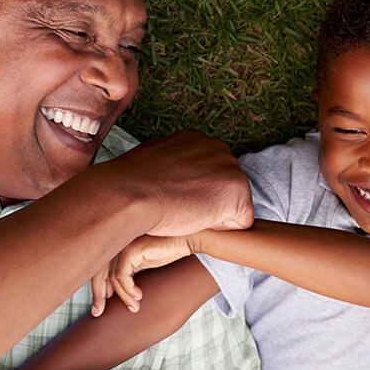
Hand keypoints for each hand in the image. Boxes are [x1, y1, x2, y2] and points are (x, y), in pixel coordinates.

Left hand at [91, 234, 195, 315]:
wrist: (187, 239)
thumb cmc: (167, 251)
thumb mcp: (142, 265)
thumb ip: (127, 275)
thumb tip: (112, 293)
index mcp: (116, 247)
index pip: (97, 270)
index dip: (96, 290)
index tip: (98, 309)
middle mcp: (116, 245)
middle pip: (97, 273)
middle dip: (98, 295)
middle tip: (98, 312)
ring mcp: (122, 246)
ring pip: (112, 277)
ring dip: (123, 296)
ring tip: (135, 307)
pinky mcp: (131, 249)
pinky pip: (122, 275)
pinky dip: (128, 289)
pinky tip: (139, 296)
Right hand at [96, 130, 251, 237]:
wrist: (128, 193)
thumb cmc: (128, 184)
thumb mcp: (150, 162)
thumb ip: (170, 166)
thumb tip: (166, 179)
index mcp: (195, 140)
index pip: (208, 173)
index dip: (192, 192)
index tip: (172, 197)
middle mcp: (217, 148)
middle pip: (224, 187)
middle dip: (207, 201)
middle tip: (177, 207)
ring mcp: (230, 168)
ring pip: (233, 204)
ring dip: (213, 214)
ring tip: (183, 212)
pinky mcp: (238, 192)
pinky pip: (241, 222)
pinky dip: (222, 229)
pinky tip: (195, 220)